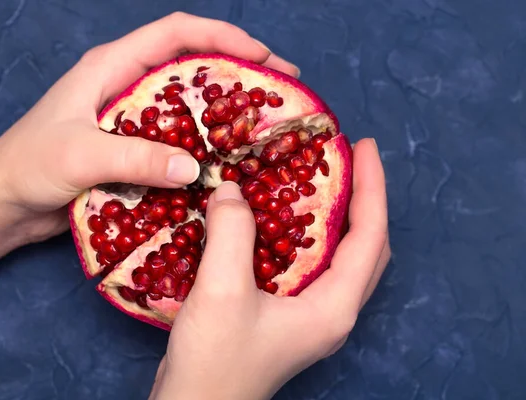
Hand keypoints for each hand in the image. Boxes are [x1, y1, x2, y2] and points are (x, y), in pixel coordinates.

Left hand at [0, 12, 300, 243]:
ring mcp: (131, 119)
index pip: (176, 34)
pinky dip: (203, 147)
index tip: (263, 58)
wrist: (4, 202)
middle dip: (237, 72)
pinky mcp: (132, 148)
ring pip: (188, 106)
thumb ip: (135, 157)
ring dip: (224, 114)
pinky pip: (176, 140)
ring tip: (261, 128)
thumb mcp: (80, 155)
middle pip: (191, 65)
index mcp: (112, 68)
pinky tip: (224, 164)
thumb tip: (194, 168)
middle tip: (279, 91)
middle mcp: (126, 86)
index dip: (223, 38)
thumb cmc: (28, 167)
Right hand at [150, 139, 389, 399]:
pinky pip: (312, 265)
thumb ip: (232, 233)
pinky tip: (283, 219)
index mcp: (333, 306)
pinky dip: (307, 235)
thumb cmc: (215, 359)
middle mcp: (333, 311)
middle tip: (348, 159)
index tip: (364, 145)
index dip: (372, 187)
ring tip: (323, 180)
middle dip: (364, 199)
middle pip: (366, 247)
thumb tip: (231, 189)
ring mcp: (312, 316)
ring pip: (341, 257)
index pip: (369, 236)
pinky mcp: (289, 317)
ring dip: (338, 216)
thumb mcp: (223, 290)